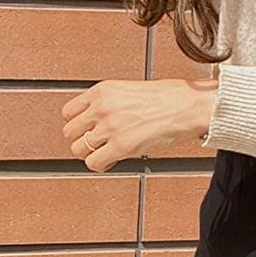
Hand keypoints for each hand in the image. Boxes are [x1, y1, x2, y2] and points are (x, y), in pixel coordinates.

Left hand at [62, 77, 217, 172]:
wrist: (186, 106)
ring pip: (79, 149)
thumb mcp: (128, 91)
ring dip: (91, 154)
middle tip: (98, 143)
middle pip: (70, 132)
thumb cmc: (166, 98)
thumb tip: (96, 122)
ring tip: (106, 152)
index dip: (78, 125)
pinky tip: (113, 160)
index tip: (87, 130)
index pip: (69, 112)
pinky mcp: (120, 146)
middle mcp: (102, 107)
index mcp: (102, 90)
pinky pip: (94, 163)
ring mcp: (110, 127)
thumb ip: (108, 104)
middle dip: (83, 140)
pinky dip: (101, 165)